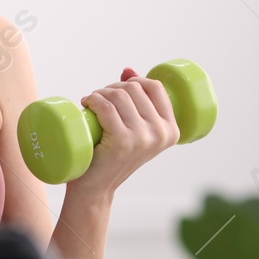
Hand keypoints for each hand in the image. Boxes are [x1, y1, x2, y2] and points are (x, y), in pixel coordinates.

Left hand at [65, 66, 179, 198]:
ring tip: (91, 104)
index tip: (118, 90)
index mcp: (171, 131)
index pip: (155, 87)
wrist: (96, 188)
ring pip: (119, 96)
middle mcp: (161, 134)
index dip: (134, 80)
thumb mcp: (133, 129)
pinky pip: (106, 107)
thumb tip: (128, 70)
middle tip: (99, 101)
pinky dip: (93, 99)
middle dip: (112, 88)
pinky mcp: (123, 142)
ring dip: (100, 93)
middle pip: (134, 89)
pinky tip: (86, 104)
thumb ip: (137, 101)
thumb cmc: (112, 156)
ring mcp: (143, 139)